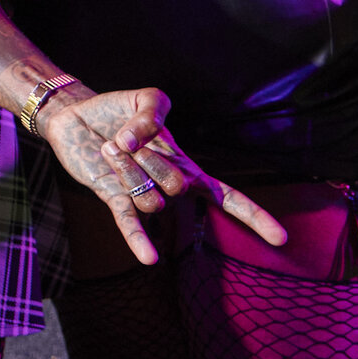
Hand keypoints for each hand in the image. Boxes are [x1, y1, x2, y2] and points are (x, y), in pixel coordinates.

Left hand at [40, 88, 287, 264]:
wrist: (76, 116)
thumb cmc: (118, 110)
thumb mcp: (147, 99)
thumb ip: (154, 113)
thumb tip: (137, 142)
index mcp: (186, 167)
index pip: (227, 197)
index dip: (254, 216)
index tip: (280, 238)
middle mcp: (167, 187)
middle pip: (177, 186)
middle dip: (153, 159)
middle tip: (127, 138)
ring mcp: (141, 195)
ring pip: (149, 198)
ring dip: (127, 167)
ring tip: (110, 147)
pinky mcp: (113, 198)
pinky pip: (130, 224)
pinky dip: (139, 240)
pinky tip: (150, 259)